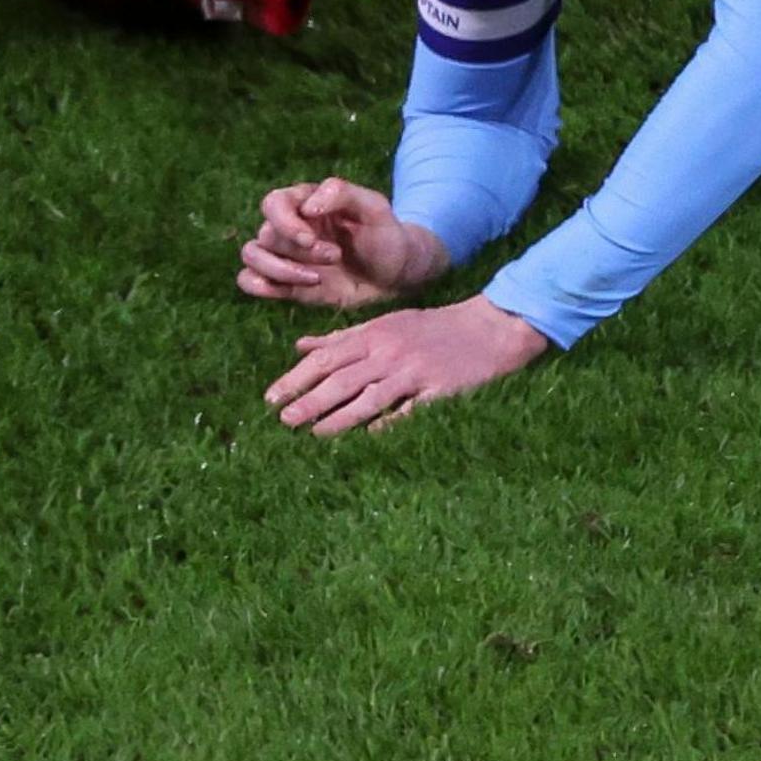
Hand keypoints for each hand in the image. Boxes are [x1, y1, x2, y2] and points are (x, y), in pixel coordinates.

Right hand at [237, 177, 450, 307]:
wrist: (394, 274)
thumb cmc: (385, 236)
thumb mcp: (374, 207)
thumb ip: (342, 193)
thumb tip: (307, 207)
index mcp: (306, 202)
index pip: (274, 203)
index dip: (285, 222)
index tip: (310, 239)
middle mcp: (289, 227)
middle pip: (266, 234)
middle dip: (299, 251)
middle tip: (335, 257)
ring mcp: (285, 256)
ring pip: (253, 257)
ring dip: (279, 270)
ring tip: (316, 278)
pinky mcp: (285, 283)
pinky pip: (250, 281)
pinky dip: (258, 286)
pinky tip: (284, 291)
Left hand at [265, 296, 551, 436]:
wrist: (488, 328)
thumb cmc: (432, 328)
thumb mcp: (386, 324)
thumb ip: (343, 337)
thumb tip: (300, 347)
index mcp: (374, 335)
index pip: (327, 357)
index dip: (297, 377)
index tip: (271, 397)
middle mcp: (390, 352)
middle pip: (342, 378)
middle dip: (310, 399)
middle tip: (283, 419)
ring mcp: (414, 371)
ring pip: (370, 396)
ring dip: (340, 416)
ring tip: (314, 433)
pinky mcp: (439, 390)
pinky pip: (410, 409)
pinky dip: (390, 422)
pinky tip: (369, 436)